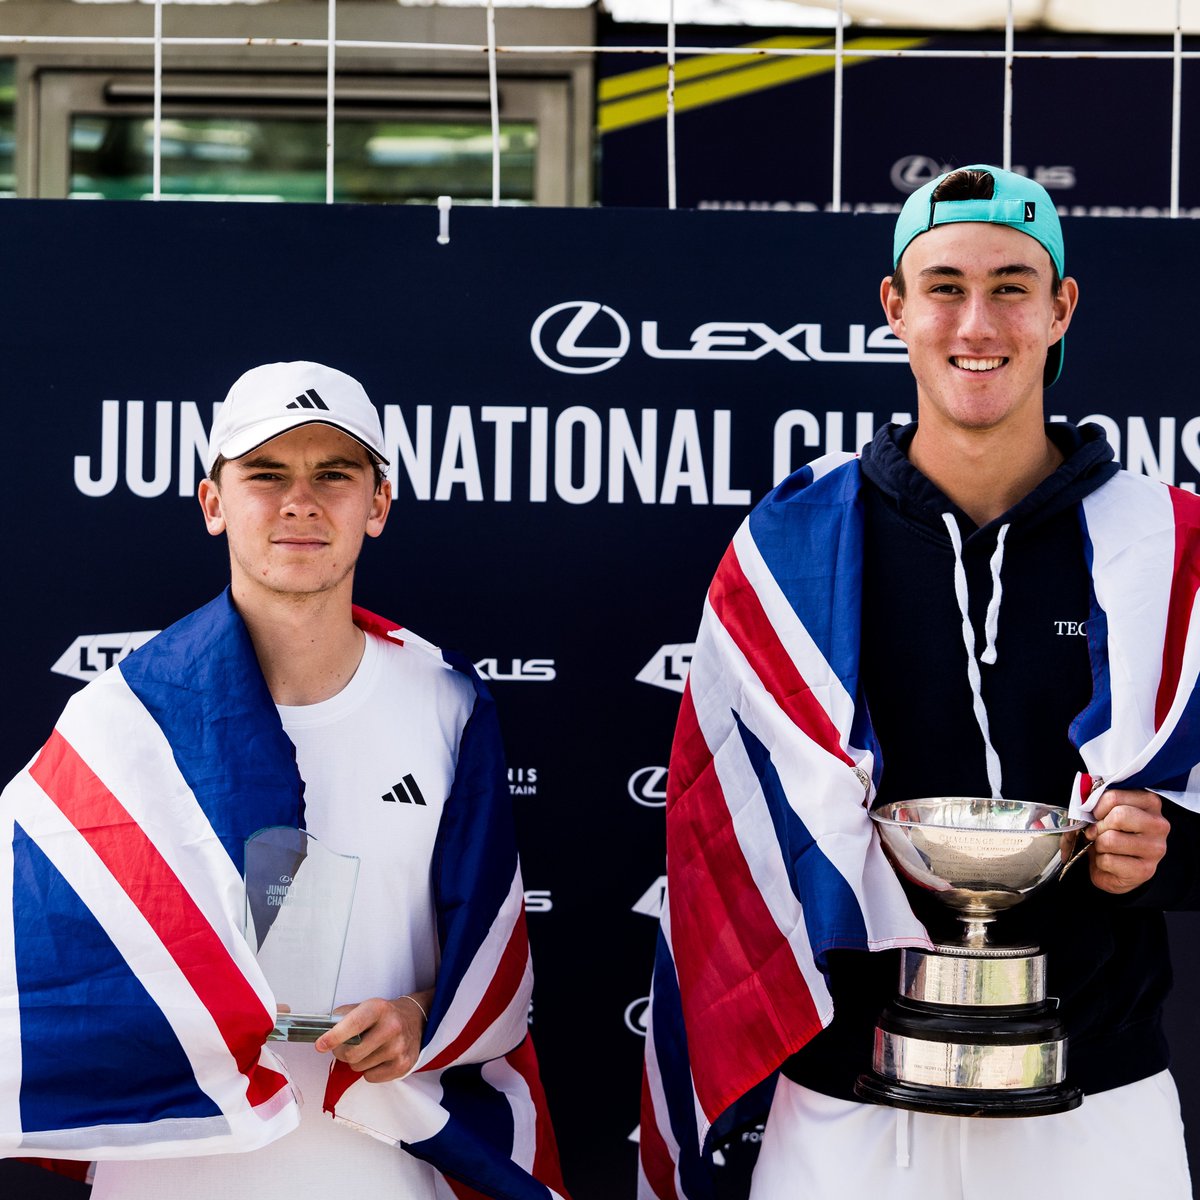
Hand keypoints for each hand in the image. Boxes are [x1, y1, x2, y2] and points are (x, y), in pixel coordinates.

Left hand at [314, 990, 431, 1082]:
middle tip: (346, 1045)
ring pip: (358, 1067)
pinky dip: (369, 1070)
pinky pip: (370, 1077)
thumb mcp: (365, 1006)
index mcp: (379, 1008)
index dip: (334, 1036)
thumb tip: (322, 1033)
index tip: (320, 1045)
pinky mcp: (402, 1065)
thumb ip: (343, 1017)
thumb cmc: (384, 1015)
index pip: (354, 1024)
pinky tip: (378, 1057)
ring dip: (357, 1061)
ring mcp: (398, 1048)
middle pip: (352, 1053)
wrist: (415, 1020)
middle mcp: (391, 1027)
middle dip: (342, 1052)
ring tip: (368, 1049)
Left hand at [1086, 788, 1169, 893]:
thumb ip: (1098, 803)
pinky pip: (1108, 861)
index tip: (1096, 815)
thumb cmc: (1109, 834)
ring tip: (1104, 847)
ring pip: (1111, 839)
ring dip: (1098, 845)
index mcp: (1150, 803)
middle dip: (1099, 826)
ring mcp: (1155, 849)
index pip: (1115, 797)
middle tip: (1097, 832)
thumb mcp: (1105, 812)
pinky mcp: (1145, 870)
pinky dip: (1100, 862)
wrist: (1114, 868)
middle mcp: (1159, 825)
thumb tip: (1085, 806)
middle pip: (1118, 816)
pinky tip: (1109, 862)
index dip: (1097, 807)